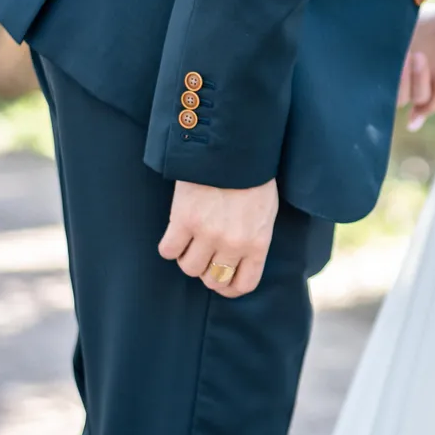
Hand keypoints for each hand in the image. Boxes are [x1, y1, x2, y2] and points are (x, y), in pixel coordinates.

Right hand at [158, 178, 279, 298]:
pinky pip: (168, 250)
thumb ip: (254, 240)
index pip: (243, 285)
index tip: (222, 281)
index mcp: (258, 243)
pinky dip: (170, 245)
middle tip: (204, 254)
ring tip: (191, 239)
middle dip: (207, 270)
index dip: (229, 287)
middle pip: (212, 279)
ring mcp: (207, 233)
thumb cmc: (253, 177)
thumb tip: (238, 262)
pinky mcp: (183, 220)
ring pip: (188, 268)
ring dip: (187, 257)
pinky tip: (176, 232)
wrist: (233, 147)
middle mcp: (233, 243)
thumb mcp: (265, 212)